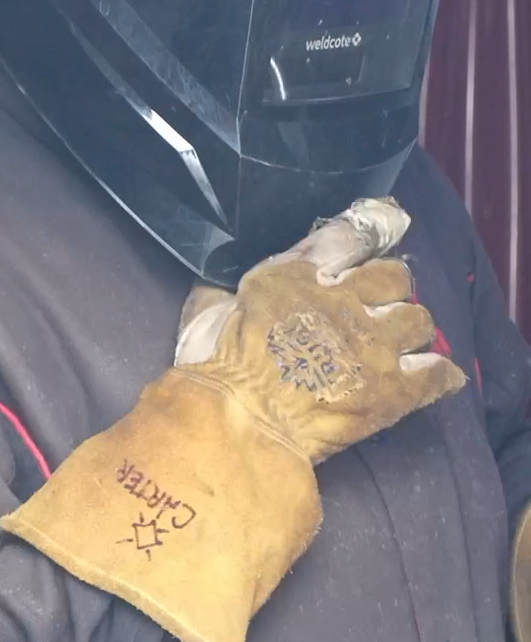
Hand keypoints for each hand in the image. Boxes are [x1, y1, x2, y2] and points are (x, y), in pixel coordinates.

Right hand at [172, 198, 462, 462]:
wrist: (237, 422)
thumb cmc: (210, 368)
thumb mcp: (203, 313)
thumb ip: (218, 291)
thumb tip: (218, 285)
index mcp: (293, 277)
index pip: (346, 236)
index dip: (368, 227)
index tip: (384, 219)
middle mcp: (343, 301)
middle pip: (395, 276)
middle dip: (388, 288)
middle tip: (373, 308)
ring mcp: (374, 345)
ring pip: (419, 320)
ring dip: (407, 331)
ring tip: (393, 347)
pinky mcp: (393, 389)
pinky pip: (438, 374)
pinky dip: (437, 376)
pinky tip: (429, 379)